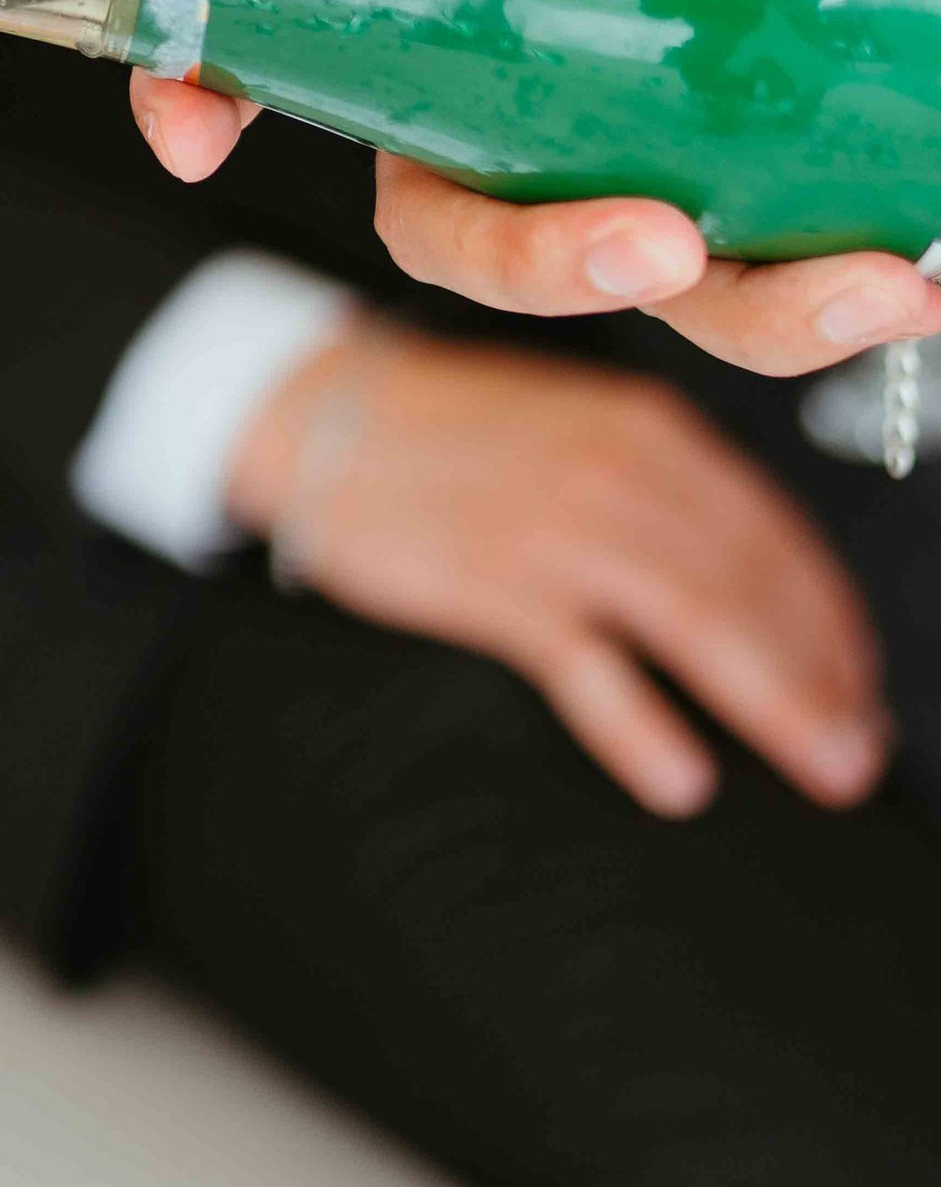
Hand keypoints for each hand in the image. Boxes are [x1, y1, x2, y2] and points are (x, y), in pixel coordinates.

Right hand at [133, 0, 940, 374]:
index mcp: (452, 36)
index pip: (285, 72)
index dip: (208, 105)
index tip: (192, 133)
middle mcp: (531, 143)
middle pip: (476, 245)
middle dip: (545, 267)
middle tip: (650, 243)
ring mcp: (659, 200)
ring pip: (674, 299)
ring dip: (765, 317)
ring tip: (873, 278)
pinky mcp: (783, 236)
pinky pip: (800, 295)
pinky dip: (854, 300)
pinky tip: (922, 269)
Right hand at [231, 325, 890, 817]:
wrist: (325, 412)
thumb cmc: (456, 435)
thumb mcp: (582, 428)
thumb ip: (668, 497)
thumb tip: (758, 592)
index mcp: (649, 430)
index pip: (775, 534)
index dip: (832, 620)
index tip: (861, 684)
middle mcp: (617, 470)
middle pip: (750, 585)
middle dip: (822, 676)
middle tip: (855, 749)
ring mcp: (556, 525)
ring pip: (696, 620)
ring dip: (772, 702)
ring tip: (817, 764)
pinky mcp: (492, 579)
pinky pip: (586, 663)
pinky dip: (640, 724)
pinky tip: (680, 774)